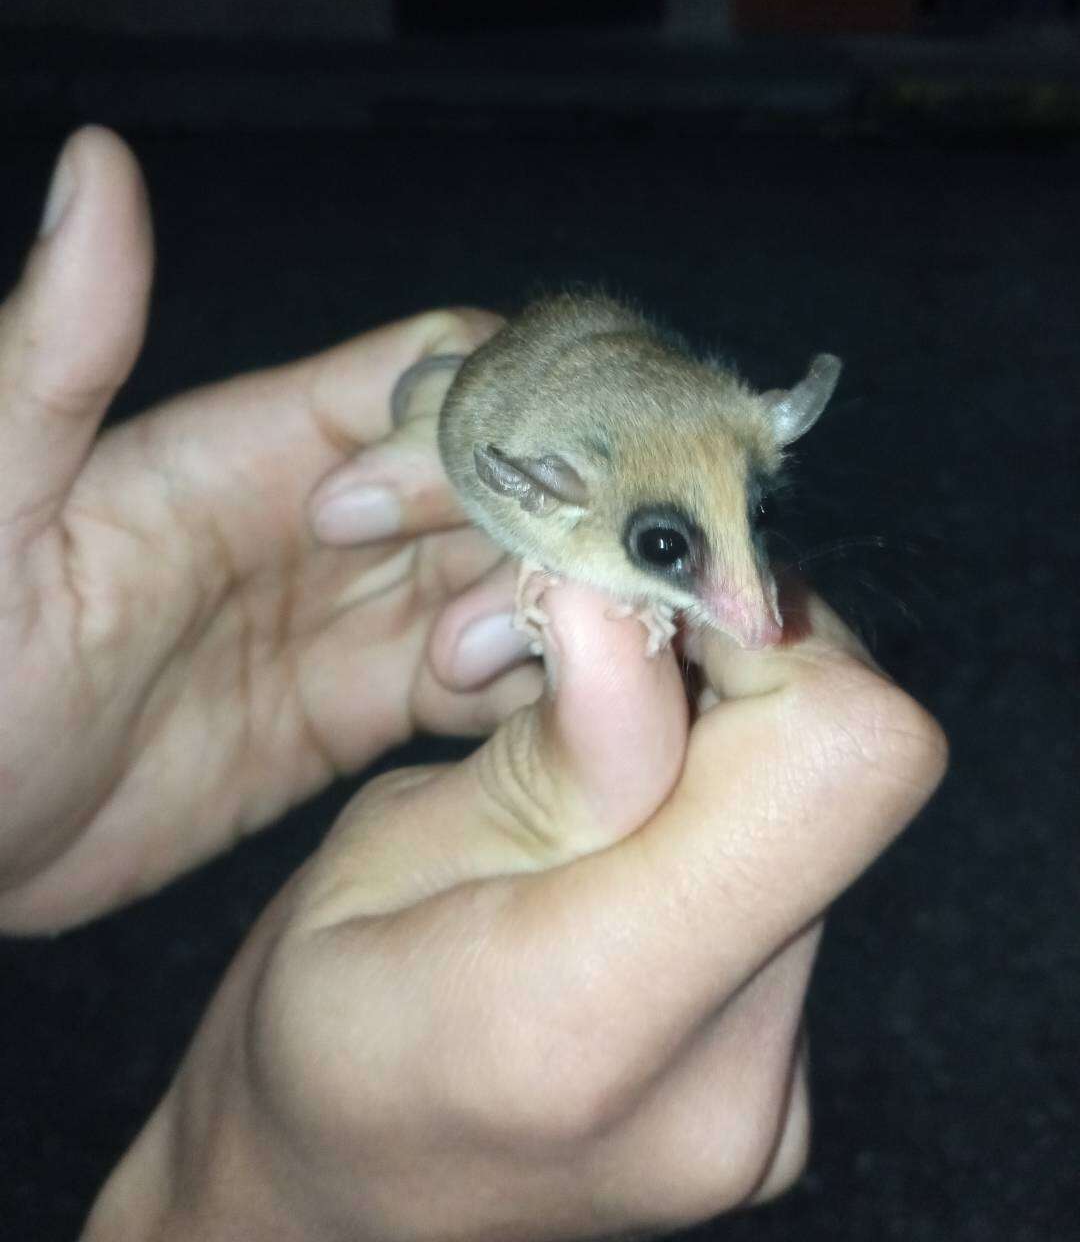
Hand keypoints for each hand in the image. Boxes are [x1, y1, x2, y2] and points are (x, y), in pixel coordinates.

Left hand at [0, 128, 536, 932]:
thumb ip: (62, 347)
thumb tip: (96, 166)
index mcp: (251, 445)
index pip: (424, 375)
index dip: (488, 410)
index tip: (501, 485)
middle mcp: (320, 520)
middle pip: (493, 475)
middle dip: (542, 517)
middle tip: (535, 595)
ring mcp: (343, 618)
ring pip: (502, 574)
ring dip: (542, 608)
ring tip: (503, 663)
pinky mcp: (352, 714)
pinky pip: (477, 681)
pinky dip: (527, 686)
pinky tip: (535, 711)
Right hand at [84, 579, 945, 1240]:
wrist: (332, 1212)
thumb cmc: (309, 1032)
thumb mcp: (378, 855)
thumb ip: (546, 748)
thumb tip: (639, 592)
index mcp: (594, 1014)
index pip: (838, 758)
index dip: (762, 632)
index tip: (635, 596)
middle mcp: (729, 1073)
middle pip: (842, 764)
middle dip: (727, 661)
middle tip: (582, 659)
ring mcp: (772, 1089)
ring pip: (817, 804)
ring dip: (715, 733)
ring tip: (574, 760)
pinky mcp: (780, 1073)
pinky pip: (787, 867)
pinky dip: (712, 809)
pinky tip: (609, 835)